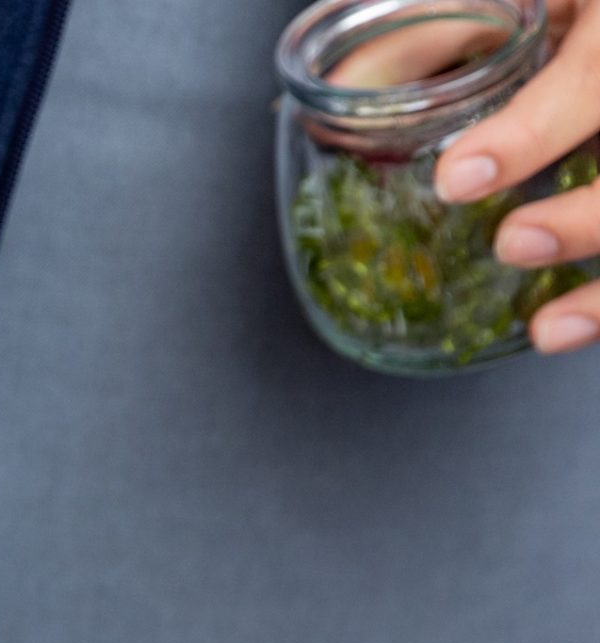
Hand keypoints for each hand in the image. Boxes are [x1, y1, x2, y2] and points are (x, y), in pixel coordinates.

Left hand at [434, 0, 599, 352]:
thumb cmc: (557, 8)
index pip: (594, 76)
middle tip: (511, 243)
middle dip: (588, 219)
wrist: (591, 15)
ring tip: (547, 324)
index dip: (530, 133)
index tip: (459, 179)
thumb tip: (347, 86)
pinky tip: (560, 329)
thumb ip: (430, 35)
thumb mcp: (503, 1)